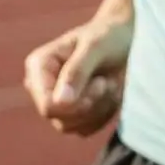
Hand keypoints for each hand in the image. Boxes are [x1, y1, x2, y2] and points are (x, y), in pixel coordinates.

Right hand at [23, 15, 131, 136]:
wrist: (126, 38)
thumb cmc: (109, 35)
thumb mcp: (96, 46)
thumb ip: (77, 71)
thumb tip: (59, 102)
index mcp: (39, 66)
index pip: (48, 105)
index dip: (76, 104)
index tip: (100, 84)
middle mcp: (42, 86)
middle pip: (60, 119)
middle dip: (91, 103)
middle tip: (107, 82)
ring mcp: (55, 102)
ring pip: (72, 126)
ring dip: (100, 107)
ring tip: (109, 82)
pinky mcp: (71, 113)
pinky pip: (85, 129)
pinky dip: (104, 113)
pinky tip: (110, 92)